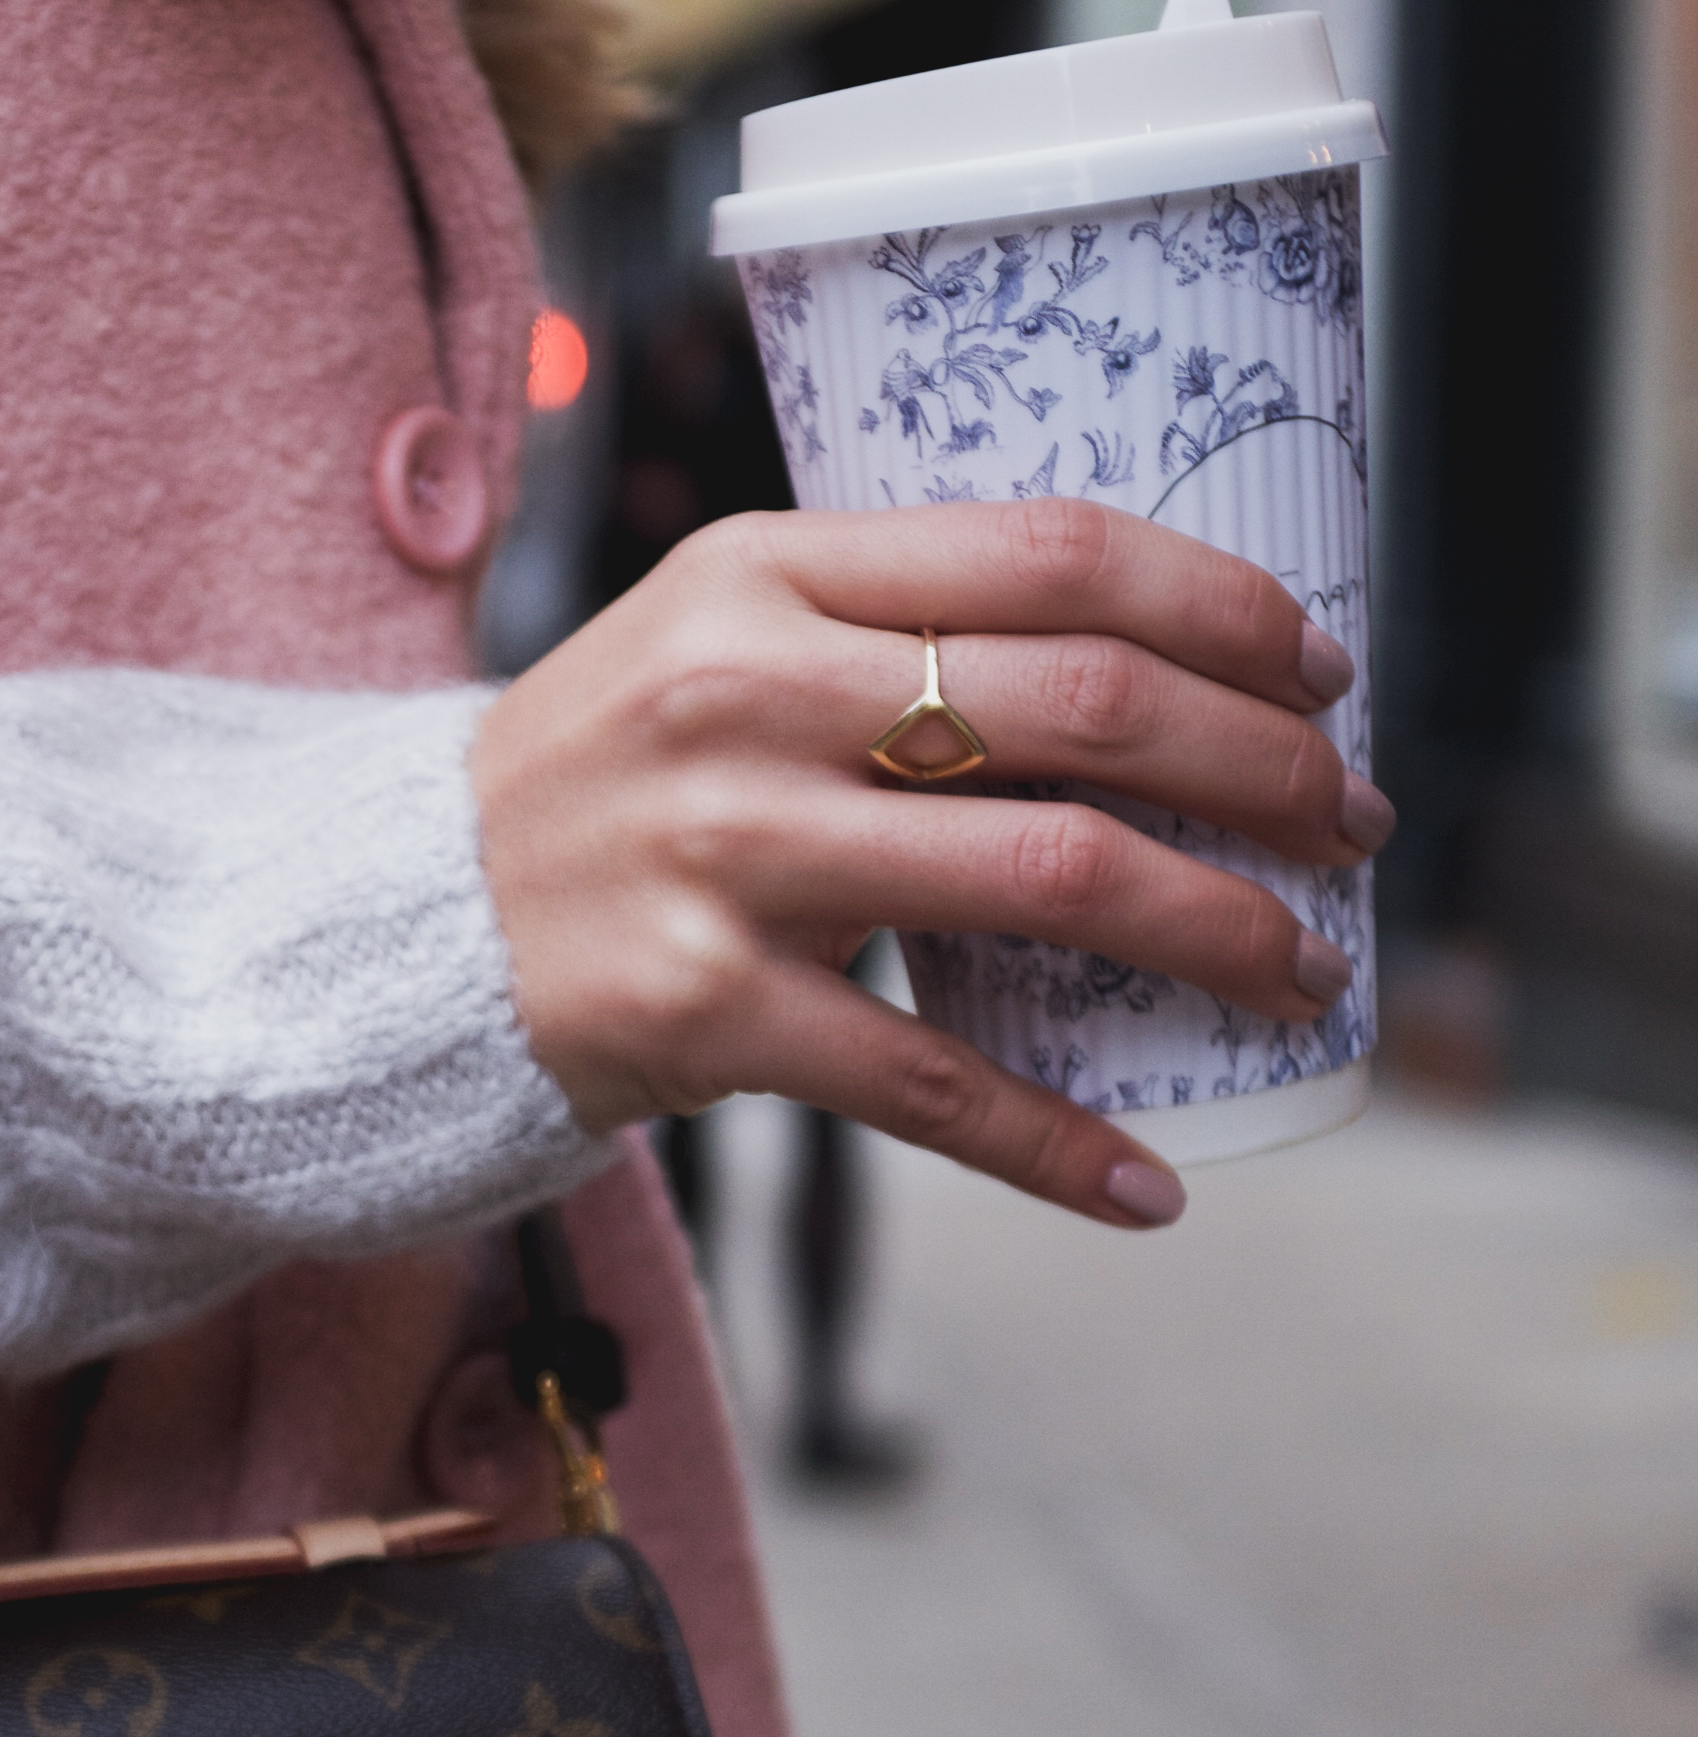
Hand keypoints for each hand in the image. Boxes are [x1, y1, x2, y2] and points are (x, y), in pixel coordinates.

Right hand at [467, 496, 1391, 1229]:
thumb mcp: (716, 639)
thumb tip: (1147, 672)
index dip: (1224, 609)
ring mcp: (727, 857)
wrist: (392, 928)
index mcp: (767, 571)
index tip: (1318, 671)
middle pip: (1087, 707)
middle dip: (1262, 768)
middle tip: (1345, 822)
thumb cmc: (601, 779)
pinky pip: (930, 1086)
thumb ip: (891, 623)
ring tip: (1293, 966)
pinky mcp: (704, 1013)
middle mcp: (750, 696)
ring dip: (1216, 930)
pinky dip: (1059, 1143)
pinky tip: (1148, 1182)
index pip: (1053, 554)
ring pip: (1051, 878)